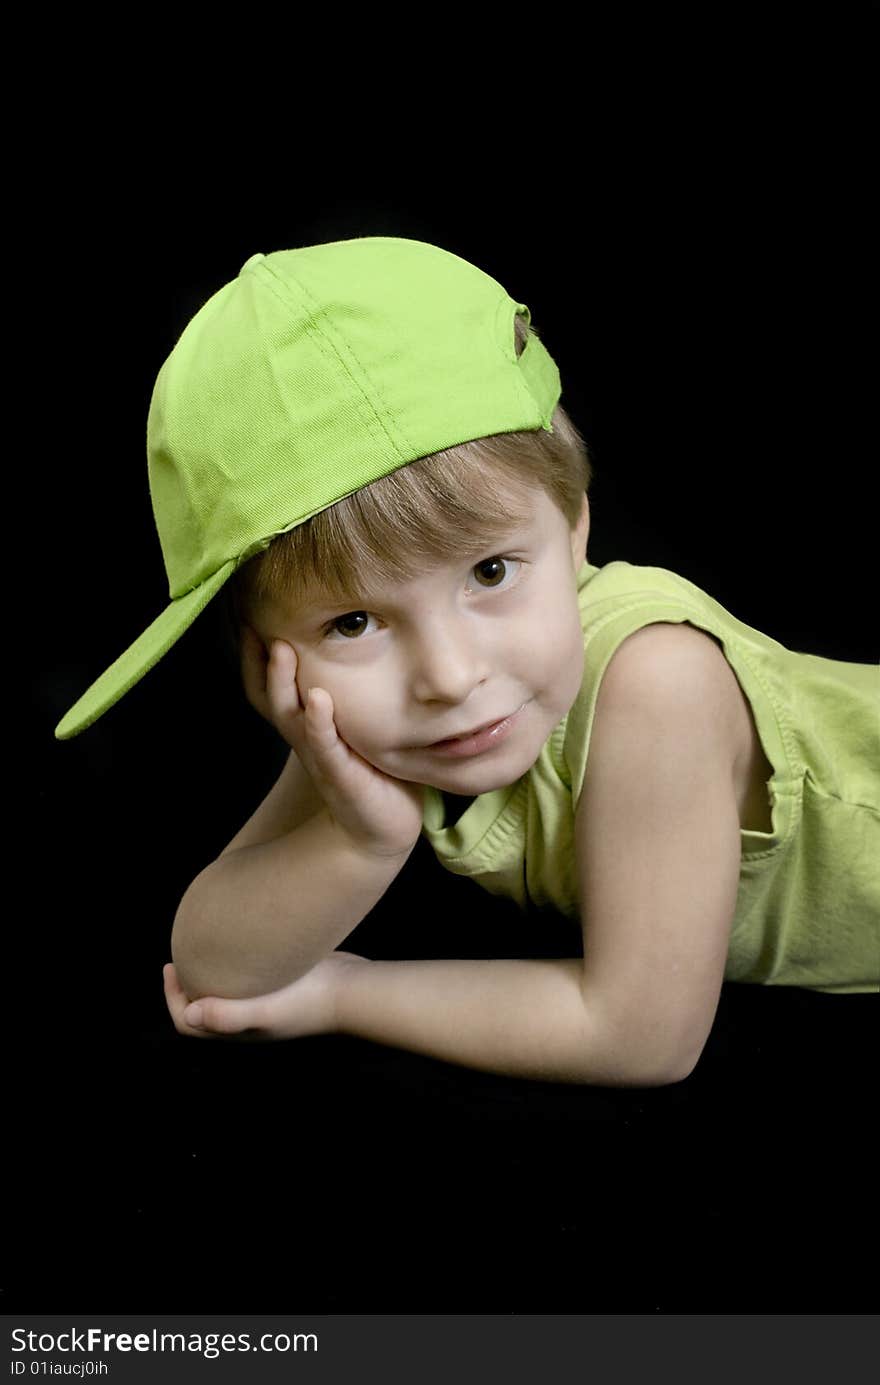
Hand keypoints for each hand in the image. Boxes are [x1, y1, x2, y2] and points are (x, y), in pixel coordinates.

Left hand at [162, 952, 368, 1040]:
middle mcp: (248, 1019)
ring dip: (210, 974)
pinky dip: (234, 965)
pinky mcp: (281, 985)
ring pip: (225, 992)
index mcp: (239, 1029)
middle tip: (181, 954)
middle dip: (186, 986)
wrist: (352, 989)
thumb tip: (189, 1013)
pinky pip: (246, 979)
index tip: (171, 967)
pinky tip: (240, 942)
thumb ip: (228, 1015)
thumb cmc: (309, 999)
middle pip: (203, 1009)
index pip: (190, 1023)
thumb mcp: (266, 1008)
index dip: (173, 999)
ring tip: (205, 947)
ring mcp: (266, 1003)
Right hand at [240, 623, 424, 856]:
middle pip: (270, 695)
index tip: (248, 613)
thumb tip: (360, 633)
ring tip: (282, 649)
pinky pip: (325, 747)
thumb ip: (350, 686)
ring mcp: (319, 756)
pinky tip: (319, 700)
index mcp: (305, 722)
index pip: (269, 684)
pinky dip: (319, 724)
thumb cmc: (373, 768)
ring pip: (291, 716)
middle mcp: (305, 736)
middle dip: (260, 659)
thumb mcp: (356, 722)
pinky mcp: (340, 776)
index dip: (255, 654)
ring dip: (284, 682)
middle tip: (252, 621)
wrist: (381, 827)